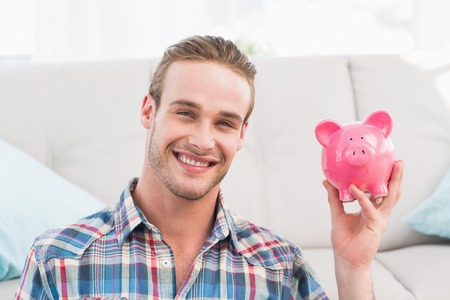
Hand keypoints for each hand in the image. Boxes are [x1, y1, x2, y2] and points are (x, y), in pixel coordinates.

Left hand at [323, 160, 403, 298]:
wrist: (346, 259)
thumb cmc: (344, 240)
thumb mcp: (337, 213)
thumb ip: (334, 198)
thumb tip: (326, 181)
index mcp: (372, 211)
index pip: (382, 191)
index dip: (386, 179)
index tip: (386, 164)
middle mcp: (379, 214)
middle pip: (391, 192)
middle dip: (396, 177)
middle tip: (398, 162)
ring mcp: (379, 220)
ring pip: (389, 198)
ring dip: (392, 182)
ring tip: (393, 168)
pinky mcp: (375, 226)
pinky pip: (369, 208)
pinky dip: (362, 197)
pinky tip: (355, 188)